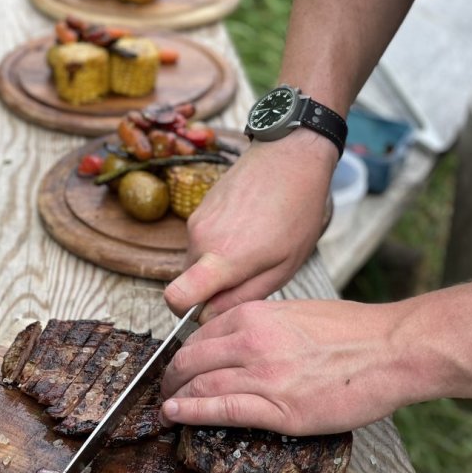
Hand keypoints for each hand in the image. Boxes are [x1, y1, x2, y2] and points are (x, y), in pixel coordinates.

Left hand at [160, 299, 412, 435]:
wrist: (388, 349)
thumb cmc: (349, 330)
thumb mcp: (294, 311)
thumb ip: (260, 323)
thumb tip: (236, 336)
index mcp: (255, 315)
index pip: (200, 335)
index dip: (183, 354)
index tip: (179, 365)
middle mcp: (251, 341)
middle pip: (192, 359)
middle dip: (172, 376)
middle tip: (167, 387)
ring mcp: (264, 375)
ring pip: (202, 384)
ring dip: (176, 396)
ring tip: (167, 405)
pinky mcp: (280, 408)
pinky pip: (222, 409)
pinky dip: (192, 412)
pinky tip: (177, 414)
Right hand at [164, 129, 337, 322]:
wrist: (289, 157)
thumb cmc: (296, 212)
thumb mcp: (283, 266)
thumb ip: (244, 296)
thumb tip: (211, 316)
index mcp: (223, 259)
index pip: (176, 298)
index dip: (185, 313)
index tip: (208, 311)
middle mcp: (201, 240)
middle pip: (187, 282)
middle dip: (211, 289)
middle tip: (248, 276)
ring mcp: (197, 221)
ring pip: (195, 262)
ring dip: (216, 266)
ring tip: (252, 248)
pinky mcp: (199, 209)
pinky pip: (199, 241)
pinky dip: (216, 245)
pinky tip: (246, 231)